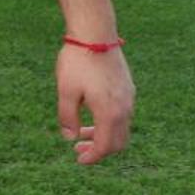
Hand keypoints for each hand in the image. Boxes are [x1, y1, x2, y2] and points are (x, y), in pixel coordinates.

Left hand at [57, 44, 134, 163]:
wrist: (95, 33)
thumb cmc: (78, 62)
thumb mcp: (66, 91)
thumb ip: (68, 117)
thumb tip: (70, 138)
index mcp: (110, 113)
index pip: (105, 146)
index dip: (93, 157)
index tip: (79, 160)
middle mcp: (125, 108)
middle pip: (117, 141)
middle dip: (99, 149)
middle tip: (78, 149)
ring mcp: (129, 97)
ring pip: (121, 127)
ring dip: (103, 134)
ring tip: (81, 132)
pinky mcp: (128, 87)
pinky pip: (122, 114)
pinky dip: (109, 121)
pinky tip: (91, 113)